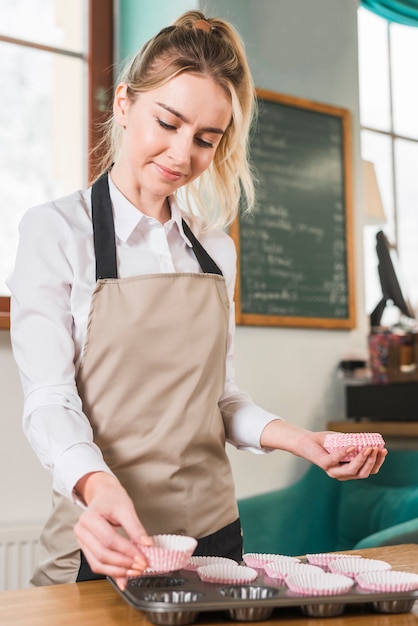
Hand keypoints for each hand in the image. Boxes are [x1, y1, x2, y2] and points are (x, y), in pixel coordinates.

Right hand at [73, 472, 151, 589]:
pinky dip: (111, 572)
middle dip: (123, 564)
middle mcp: (81, 531)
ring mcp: (81, 541)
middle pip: (102, 554)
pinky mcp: (86, 549)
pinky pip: (97, 564)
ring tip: (135, 572)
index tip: (143, 558)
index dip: (127, 551)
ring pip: (97, 564)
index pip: (109, 540)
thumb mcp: (126, 508)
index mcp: (89, 517)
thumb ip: (136, 527)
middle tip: (141, 567)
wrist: (102, 495)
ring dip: (118, 572)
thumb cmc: (112, 498)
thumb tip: (147, 545)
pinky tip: (124, 576)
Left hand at [260, 420, 387, 479]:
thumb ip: (357, 444)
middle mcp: (342, 475)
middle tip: (378, 448)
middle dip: (373, 461)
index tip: (384, 450)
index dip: (378, 462)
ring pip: (353, 470)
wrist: (307, 442)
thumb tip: (373, 438)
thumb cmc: (326, 443)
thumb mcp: (345, 443)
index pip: (369, 471)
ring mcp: (333, 471)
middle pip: (364, 473)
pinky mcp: (324, 464)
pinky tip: (352, 446)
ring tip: (369, 447)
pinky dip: (345, 453)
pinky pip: (337, 460)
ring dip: (363, 459)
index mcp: (350, 471)